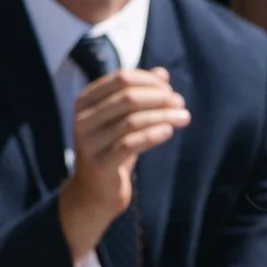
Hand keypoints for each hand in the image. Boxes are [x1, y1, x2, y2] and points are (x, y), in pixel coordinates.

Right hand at [58, 67, 189, 262]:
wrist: (94, 192)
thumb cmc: (112, 150)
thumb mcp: (123, 119)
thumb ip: (139, 95)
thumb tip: (163, 73)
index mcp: (85, 101)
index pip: (120, 78)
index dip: (149, 81)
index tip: (170, 89)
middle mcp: (82, 119)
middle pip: (127, 97)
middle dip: (159, 98)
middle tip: (180, 104)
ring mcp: (89, 142)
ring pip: (132, 121)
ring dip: (163, 116)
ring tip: (184, 117)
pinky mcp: (101, 164)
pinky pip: (131, 144)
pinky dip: (153, 135)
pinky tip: (169, 131)